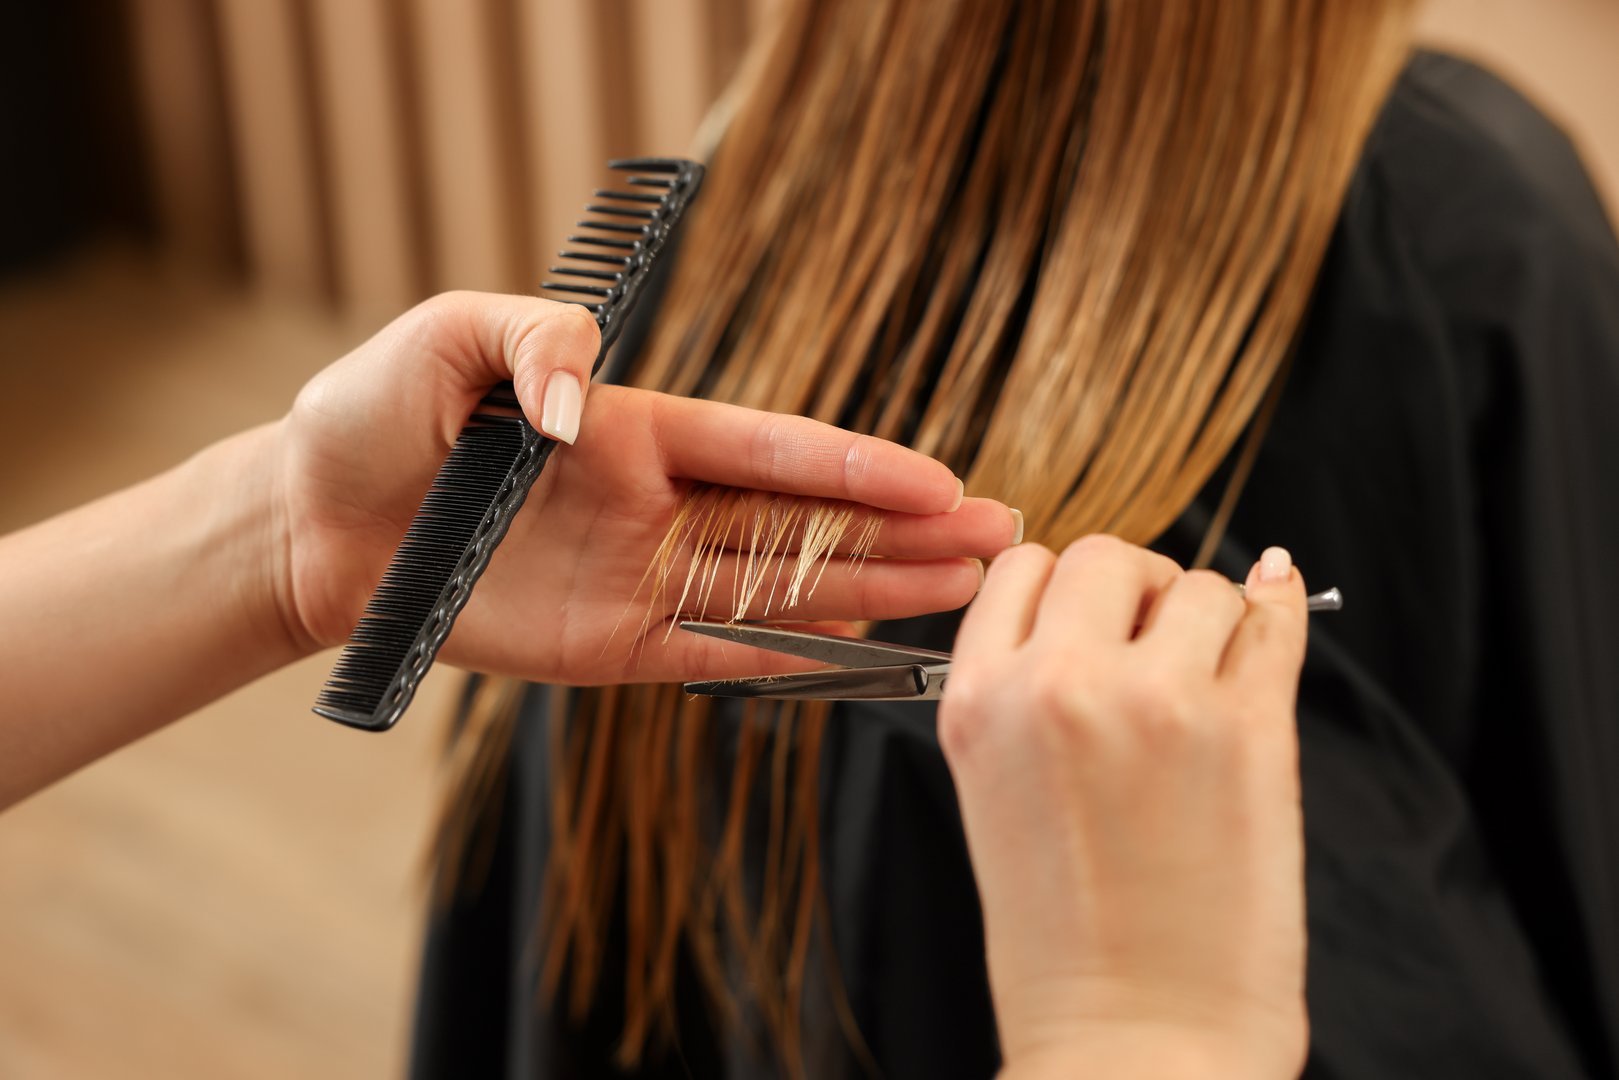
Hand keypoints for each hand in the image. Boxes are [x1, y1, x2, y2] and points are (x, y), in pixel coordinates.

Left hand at [273, 292, 1016, 684]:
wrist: (312, 525)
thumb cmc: (374, 417)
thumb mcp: (446, 341)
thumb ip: (533, 343)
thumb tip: (591, 411)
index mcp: (638, 428)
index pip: (771, 450)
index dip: (856, 467)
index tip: (939, 479)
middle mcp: (658, 504)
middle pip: (804, 522)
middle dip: (903, 529)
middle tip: (998, 537)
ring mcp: (642, 577)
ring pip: (782, 588)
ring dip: (874, 589)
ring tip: (965, 590)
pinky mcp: (612, 645)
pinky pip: (717, 656)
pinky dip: (790, 657)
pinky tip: (865, 652)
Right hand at [938, 536, 1309, 1078]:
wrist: (1135, 1041)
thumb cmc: (1063, 940)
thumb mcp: (994, 792)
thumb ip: (1027, 689)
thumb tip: (1107, 598)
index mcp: (977, 702)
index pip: (1019, 568)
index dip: (1062, 584)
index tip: (1092, 611)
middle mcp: (1059, 686)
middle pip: (1106, 555)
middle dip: (1135, 585)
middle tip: (1155, 639)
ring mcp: (1157, 702)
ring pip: (1200, 584)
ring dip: (1208, 618)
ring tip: (1206, 685)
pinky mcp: (1250, 731)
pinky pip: (1274, 622)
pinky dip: (1278, 612)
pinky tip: (1274, 614)